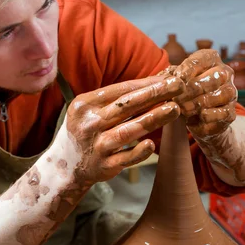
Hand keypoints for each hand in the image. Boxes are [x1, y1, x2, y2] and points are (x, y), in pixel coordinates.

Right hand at [63, 75, 183, 183]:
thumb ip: (116, 99)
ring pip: (128, 130)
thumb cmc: (86, 130)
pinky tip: (151, 144)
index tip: (167, 78)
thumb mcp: (90, 110)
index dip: (146, 83)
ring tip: (174, 109)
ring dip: (153, 118)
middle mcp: (89, 124)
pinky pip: (125, 158)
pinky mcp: (105, 166)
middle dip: (154, 94)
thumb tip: (154, 82)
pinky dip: (138, 152)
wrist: (66, 165)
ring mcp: (97, 146)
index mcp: (85, 104)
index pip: (120, 90)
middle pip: (126, 106)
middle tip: (177, 86)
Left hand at [171, 49, 236, 139]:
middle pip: (215, 77)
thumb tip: (167, 78)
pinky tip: (194, 120)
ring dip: (201, 103)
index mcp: (211, 60)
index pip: (204, 58)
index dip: (190, 68)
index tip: (177, 78)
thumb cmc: (182, 93)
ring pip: (222, 94)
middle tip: (177, 99)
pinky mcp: (230, 112)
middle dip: (194, 89)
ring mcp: (230, 93)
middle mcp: (225, 73)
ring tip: (183, 110)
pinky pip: (224, 113)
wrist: (194, 118)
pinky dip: (208, 117)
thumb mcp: (174, 81)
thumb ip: (170, 77)